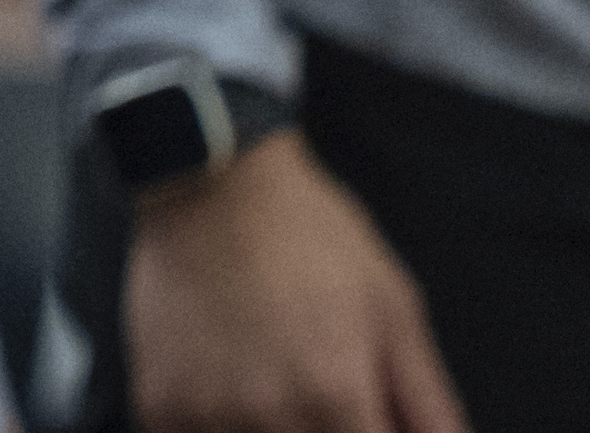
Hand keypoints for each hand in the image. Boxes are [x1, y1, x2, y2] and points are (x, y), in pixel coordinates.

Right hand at [129, 134, 469, 432]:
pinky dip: (222, 431)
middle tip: (327, 398)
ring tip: (279, 386)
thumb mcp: (395, 313)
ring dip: (278, 431)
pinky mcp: (159, 403)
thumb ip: (430, 405)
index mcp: (336, 399)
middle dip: (331, 431)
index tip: (370, 420)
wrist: (210, 181)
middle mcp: (269, 417)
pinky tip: (235, 394)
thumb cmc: (314, 240)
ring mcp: (205, 413)